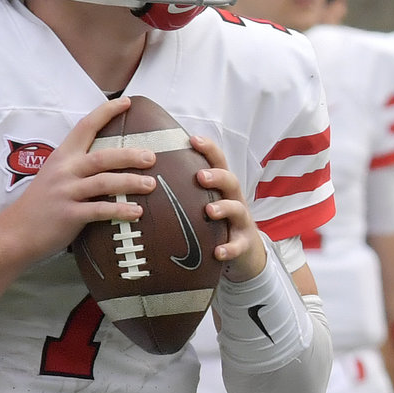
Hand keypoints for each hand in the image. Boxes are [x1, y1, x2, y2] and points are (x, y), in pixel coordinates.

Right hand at [0, 98, 157, 264]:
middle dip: (129, 155)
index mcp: (62, 156)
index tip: (127, 101)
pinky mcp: (69, 215)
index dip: (106, 112)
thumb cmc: (40, 205)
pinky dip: (120, 210)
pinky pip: (99, 211)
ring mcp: (66, 192)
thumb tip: (110, 163)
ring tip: (151, 184)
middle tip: (152, 157)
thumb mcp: (55, 176)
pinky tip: (137, 212)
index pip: (85, 126)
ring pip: (104, 182)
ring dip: (131, 182)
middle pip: (102, 157)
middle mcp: (65, 171)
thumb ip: (77, 167)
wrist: (15, 232)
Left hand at [186, 132, 267, 281]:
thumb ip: (186, 189)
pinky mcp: (244, 243)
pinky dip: (229, 248)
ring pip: (237, 209)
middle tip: (199, 176)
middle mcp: (234, 199)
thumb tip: (148, 175)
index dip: (209, 149)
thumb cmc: (218, 222)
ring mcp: (241, 221)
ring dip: (224, 208)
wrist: (246, 252)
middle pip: (230, 181)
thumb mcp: (205, 202)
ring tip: (209, 211)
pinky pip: (238, 245)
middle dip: (216, 176)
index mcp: (222, 187)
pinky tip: (218, 252)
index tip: (193, 139)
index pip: (218, 162)